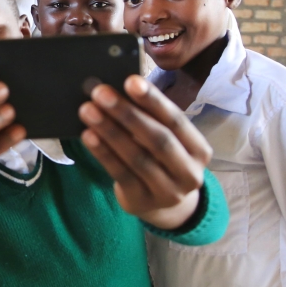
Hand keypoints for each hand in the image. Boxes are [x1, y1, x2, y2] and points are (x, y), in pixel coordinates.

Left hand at [78, 75, 211, 228]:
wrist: (162, 206)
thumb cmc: (160, 160)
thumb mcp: (164, 140)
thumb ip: (150, 119)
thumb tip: (118, 89)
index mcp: (198, 150)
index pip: (176, 121)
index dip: (153, 101)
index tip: (131, 80)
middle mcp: (189, 173)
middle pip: (157, 139)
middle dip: (127, 113)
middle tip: (100, 92)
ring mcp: (168, 192)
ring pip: (137, 157)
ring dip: (109, 131)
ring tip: (87, 110)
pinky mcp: (143, 202)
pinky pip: (120, 173)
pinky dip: (103, 153)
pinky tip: (88, 135)